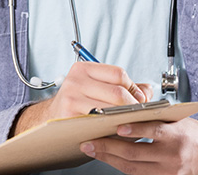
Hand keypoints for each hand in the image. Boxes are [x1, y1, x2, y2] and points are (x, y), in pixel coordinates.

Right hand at [12, 61, 152, 134]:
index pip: (118, 74)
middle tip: (139, 112)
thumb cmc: (77, 103)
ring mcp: (71, 98)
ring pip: (111, 108)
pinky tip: (114, 127)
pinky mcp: (70, 116)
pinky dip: (112, 126)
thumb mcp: (97, 88)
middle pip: (117, 92)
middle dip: (133, 104)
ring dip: (124, 116)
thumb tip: (148, 90)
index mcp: (83, 69)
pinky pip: (100, 122)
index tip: (141, 99)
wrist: (50, 120)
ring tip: (129, 120)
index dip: (134, 88)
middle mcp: (76, 80)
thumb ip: (123, 87)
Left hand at [80, 117, 197, 174]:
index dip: (135, 129)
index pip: (153, 131)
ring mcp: (168, 173)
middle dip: (109, 148)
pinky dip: (122, 167)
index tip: (117, 126)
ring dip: (110, 159)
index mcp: (177, 136)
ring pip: (133, 168)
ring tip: (93, 150)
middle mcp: (173, 157)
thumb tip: (125, 114)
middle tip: (89, 141)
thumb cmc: (193, 134)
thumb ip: (155, 119)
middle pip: (136, 154)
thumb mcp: (178, 120)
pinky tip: (110, 159)